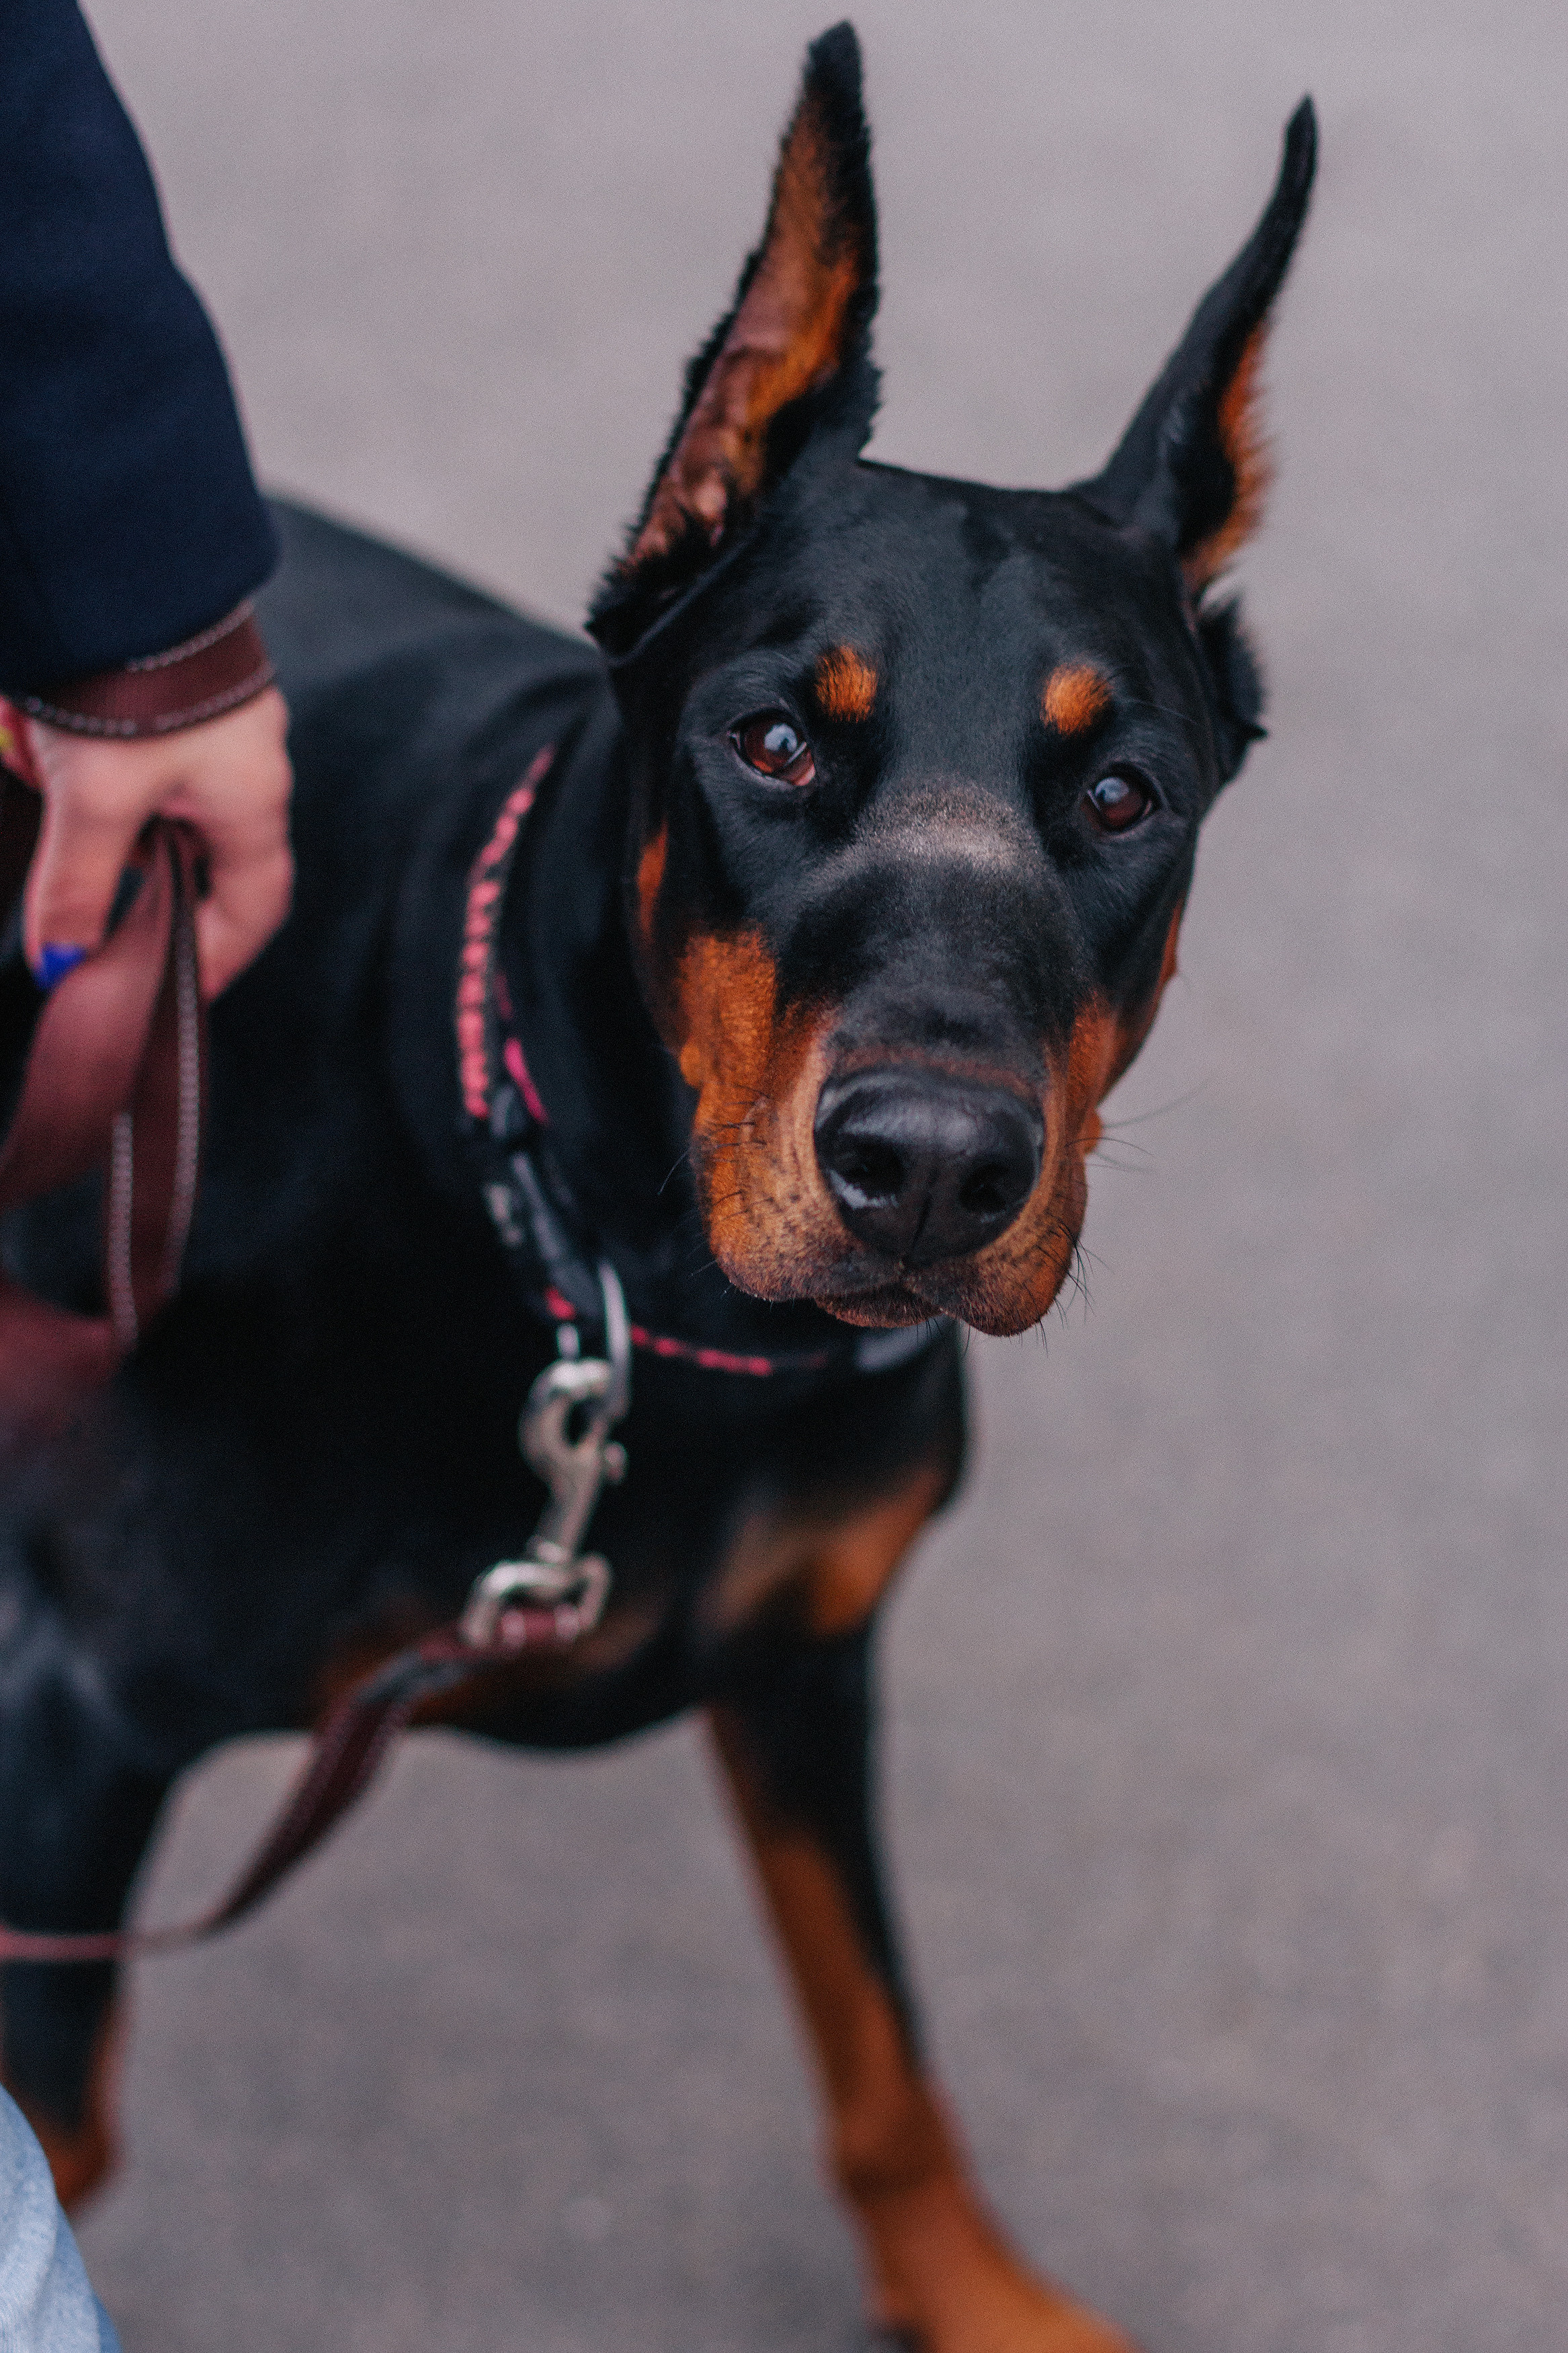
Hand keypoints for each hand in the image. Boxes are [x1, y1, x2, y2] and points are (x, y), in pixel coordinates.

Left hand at [1, 687, 292, 998]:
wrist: (119, 556)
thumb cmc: (132, 678)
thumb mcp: (94, 798)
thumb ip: (75, 886)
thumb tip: (61, 961)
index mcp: (252, 802)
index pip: (253, 908)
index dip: (217, 955)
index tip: (170, 986)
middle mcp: (244, 765)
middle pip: (184, 851)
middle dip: (115, 860)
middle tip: (64, 865)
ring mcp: (210, 720)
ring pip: (140, 797)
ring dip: (83, 795)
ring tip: (36, 752)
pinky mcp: (169, 685)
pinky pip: (119, 746)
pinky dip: (74, 751)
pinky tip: (36, 728)